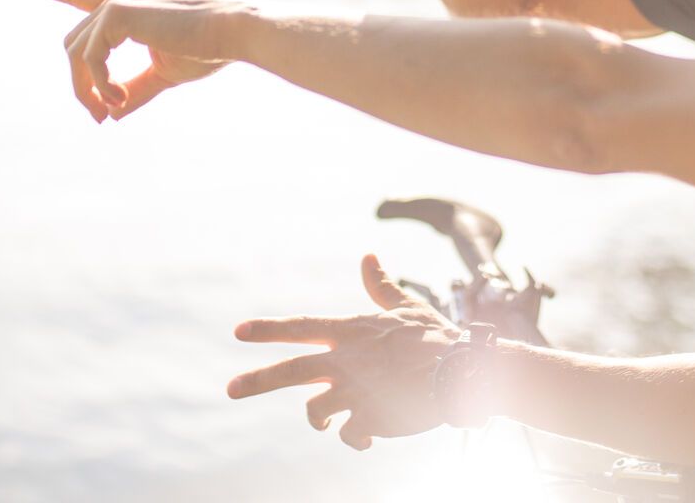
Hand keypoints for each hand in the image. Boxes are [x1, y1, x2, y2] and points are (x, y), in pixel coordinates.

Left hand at [13, 0, 241, 122]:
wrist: (232, 33)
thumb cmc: (206, 50)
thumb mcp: (163, 74)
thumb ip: (135, 89)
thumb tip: (111, 112)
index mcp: (126, 8)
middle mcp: (116, 1)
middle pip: (73, 47)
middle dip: (80, 85)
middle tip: (99, 116)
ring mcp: (115, 4)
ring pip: (76, 54)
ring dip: (86, 89)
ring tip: (108, 111)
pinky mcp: (118, 13)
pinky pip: (90, 58)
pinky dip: (99, 83)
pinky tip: (117, 99)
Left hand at [228, 254, 461, 450]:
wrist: (463, 372)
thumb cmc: (437, 337)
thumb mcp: (406, 307)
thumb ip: (380, 287)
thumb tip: (368, 256)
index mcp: (352, 332)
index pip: (301, 327)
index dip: (269, 329)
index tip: (238, 332)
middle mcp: (347, 361)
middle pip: (291, 371)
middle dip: (257, 380)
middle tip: (230, 389)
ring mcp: (357, 392)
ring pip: (316, 411)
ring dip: (321, 419)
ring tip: (331, 423)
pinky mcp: (371, 419)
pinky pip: (350, 436)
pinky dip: (355, 439)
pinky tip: (367, 439)